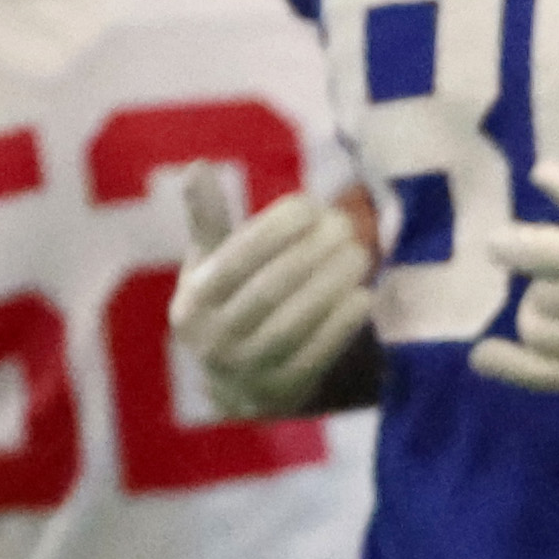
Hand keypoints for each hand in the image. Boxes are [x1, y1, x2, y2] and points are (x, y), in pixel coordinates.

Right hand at [170, 175, 373, 417]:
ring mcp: (248, 370)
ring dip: (331, 286)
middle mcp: (214, 338)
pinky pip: (315, 356)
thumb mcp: (207, 266)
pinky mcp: (283, 391)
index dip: (274, 230)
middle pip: (268, 290)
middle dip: (311, 254)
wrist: (234, 386)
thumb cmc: (226, 305)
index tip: (311, 204)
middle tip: (347, 224)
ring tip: (361, 254)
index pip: (235, 259)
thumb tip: (197, 167)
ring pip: (293, 324)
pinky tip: (364, 296)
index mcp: (195, 300)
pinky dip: (341, 326)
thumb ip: (208, 220)